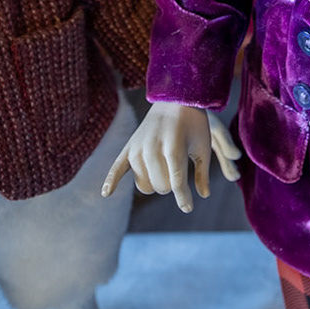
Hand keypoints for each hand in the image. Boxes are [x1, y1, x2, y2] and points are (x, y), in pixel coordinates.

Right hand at [100, 102, 242, 212]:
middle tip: (180, 168)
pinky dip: (110, 181)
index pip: (176, 182)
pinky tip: (106, 193)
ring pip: (144, 185)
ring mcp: (137, 148)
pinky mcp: (128, 148)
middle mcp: (152, 149)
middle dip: (172, 185)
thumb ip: (202, 172)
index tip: (189, 208)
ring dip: (155, 182)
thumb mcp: (203, 146)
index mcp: (173, 148)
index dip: (184, 198)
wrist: (174, 99)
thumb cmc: (194, 124)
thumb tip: (203, 196)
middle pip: (161, 187)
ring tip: (165, 166)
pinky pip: (116, 168)